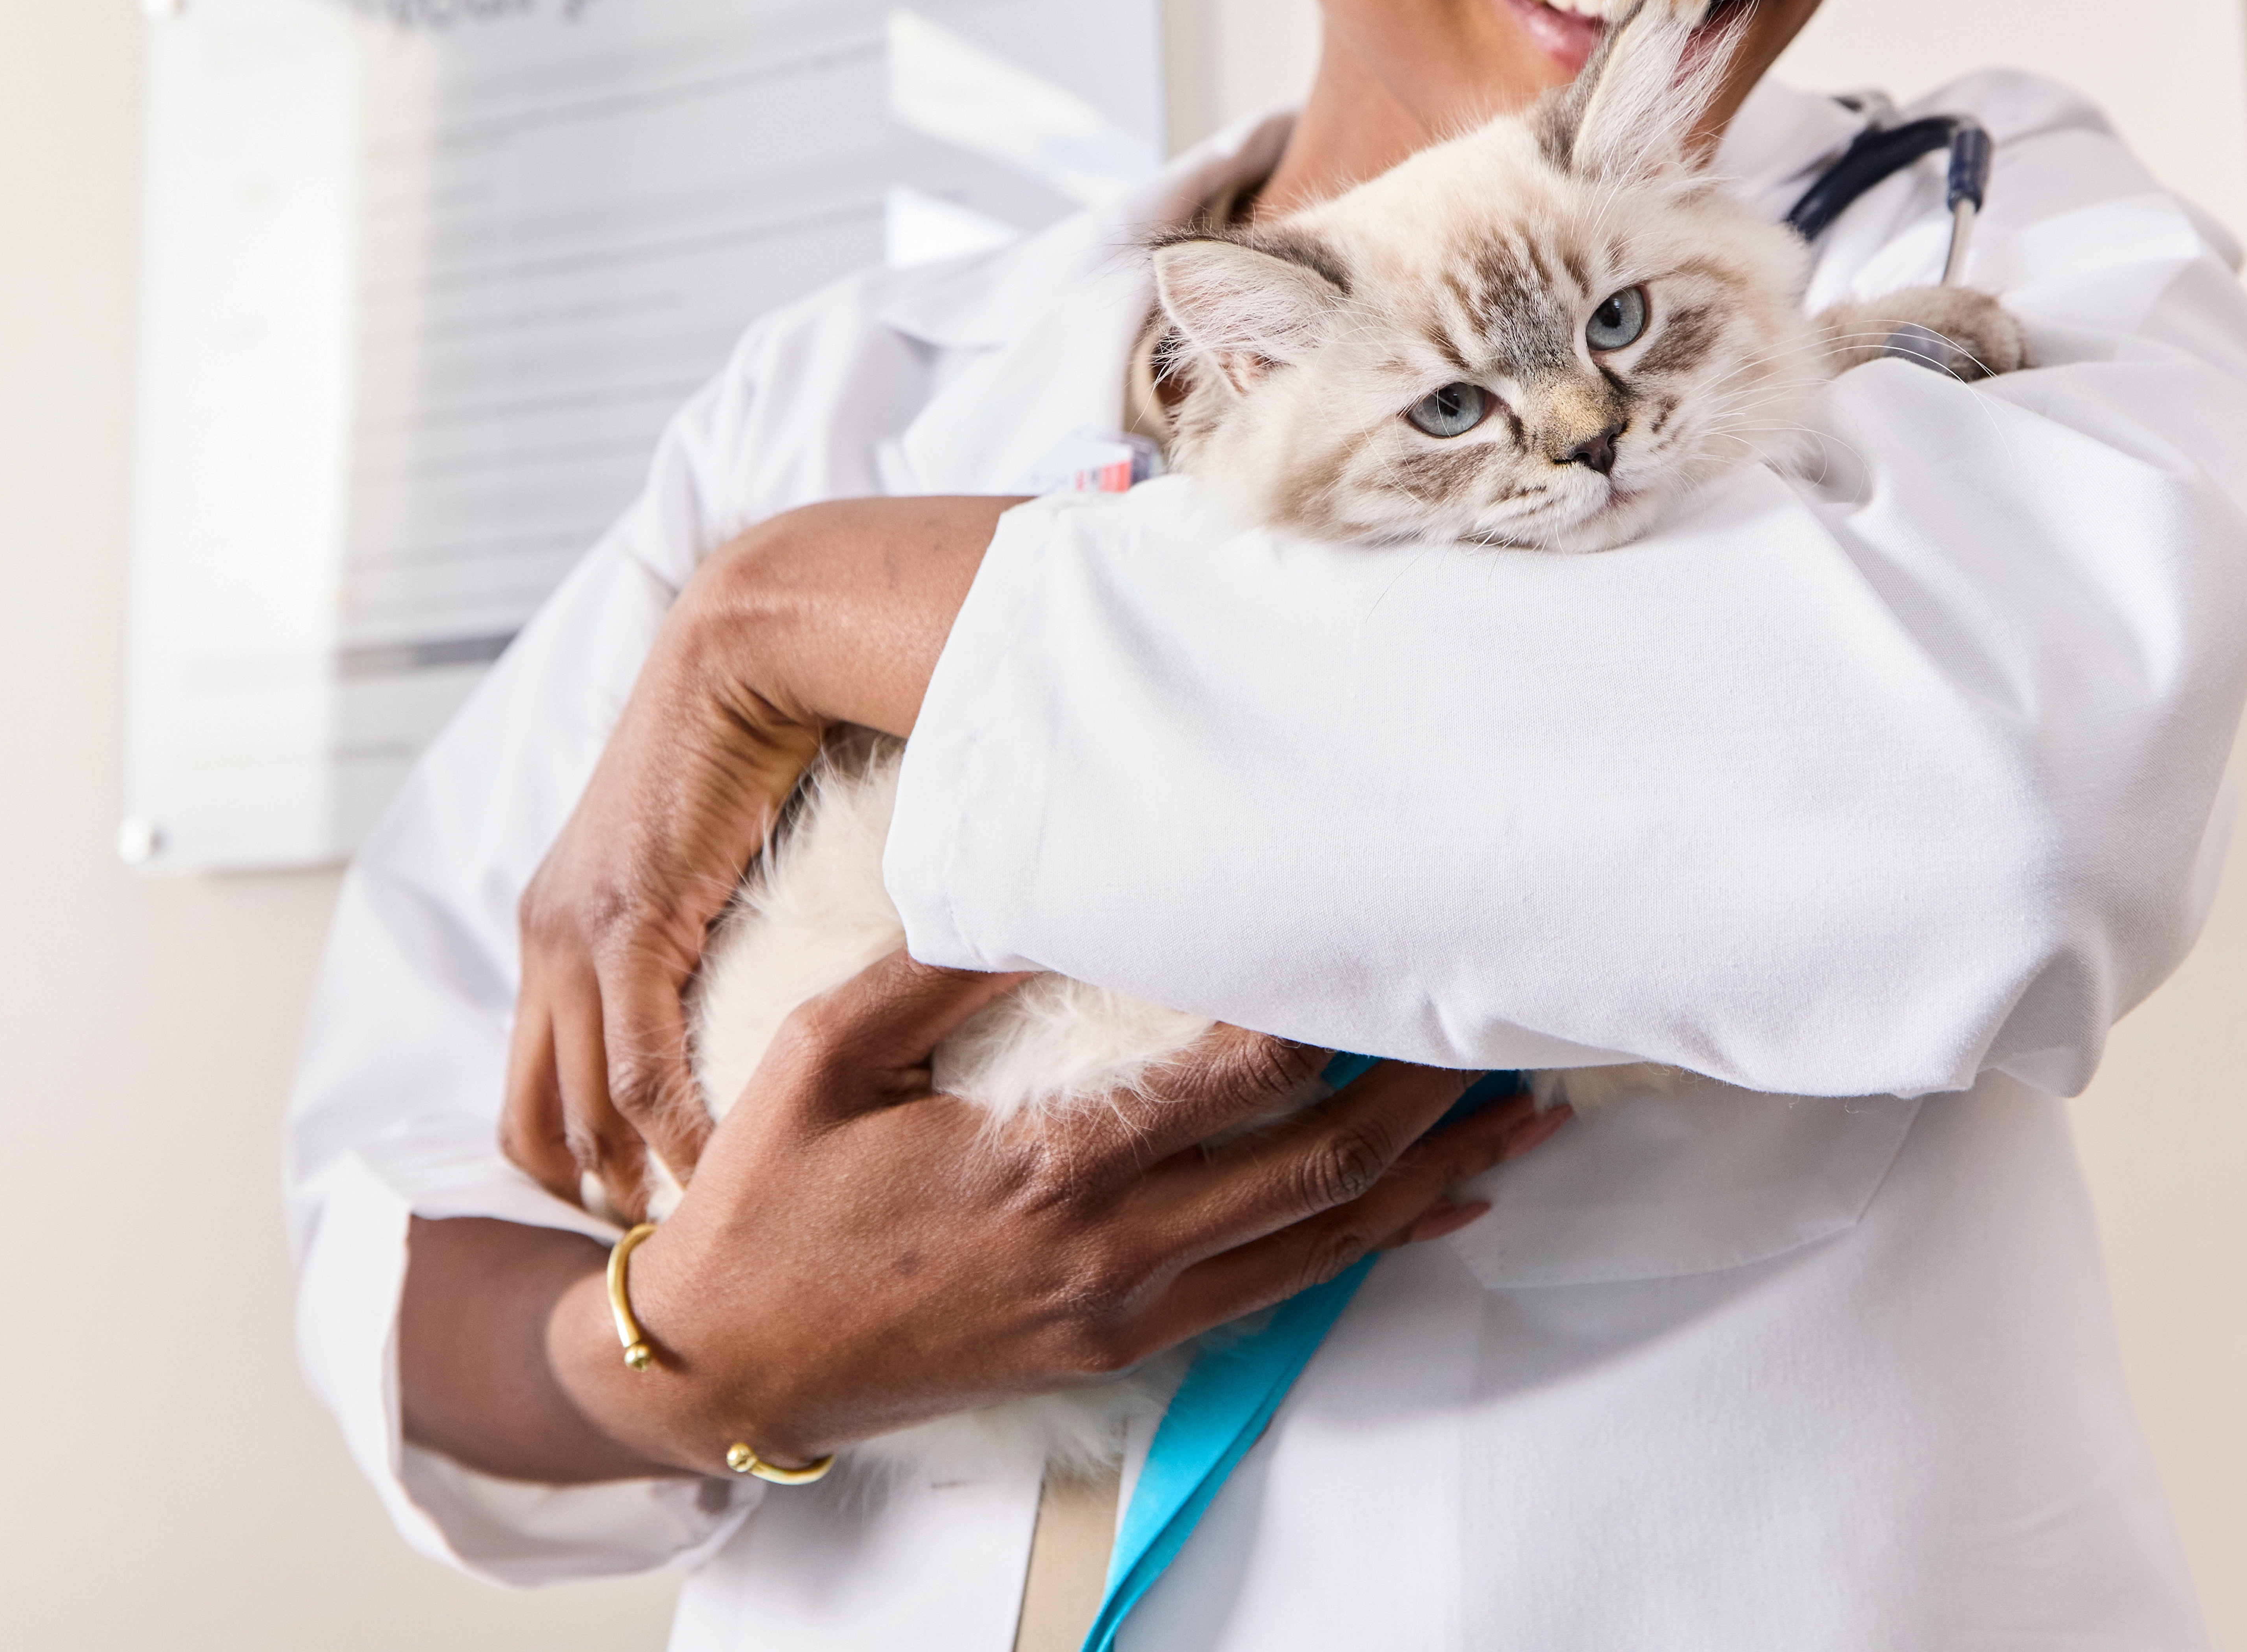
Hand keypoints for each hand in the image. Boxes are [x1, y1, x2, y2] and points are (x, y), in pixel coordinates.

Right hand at [410, 953, 1567, 1482]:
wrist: (725, 1365)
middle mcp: (1107, 1249)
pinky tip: (1431, 1212)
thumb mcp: (822, 1056)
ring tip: (1521, 1118)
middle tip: (1504, 1026)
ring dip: (1429, 1177)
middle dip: (1424, 1096)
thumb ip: (937, 970)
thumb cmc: (768, 1204)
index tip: (1389, 944)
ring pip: (1320, 1239)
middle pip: (1315, 1162)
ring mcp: (1121, 1308)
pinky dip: (1368, 1247)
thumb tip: (1029, 881)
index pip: (1233, 1078)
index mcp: (1045, 1167)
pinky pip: (1277, 1293)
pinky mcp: (1117, 1344)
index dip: (1326, 1011)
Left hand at [502, 496, 1014, 1218]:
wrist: (749, 644)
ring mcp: (575, 934)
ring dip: (636, 1186)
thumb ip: (706, 920)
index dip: (574, 1162)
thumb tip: (749, 976)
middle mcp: (546, 938)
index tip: (640, 1217)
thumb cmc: (754, 733)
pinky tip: (724, 1175)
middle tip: (665, 1255)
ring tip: (700, 1237)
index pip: (534, 1084)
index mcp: (558, 921)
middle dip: (589, 1200)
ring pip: (581, 1112)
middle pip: (533, 1119)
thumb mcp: (708, 849)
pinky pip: (642, 1072)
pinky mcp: (625, 926)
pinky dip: (677, 1137)